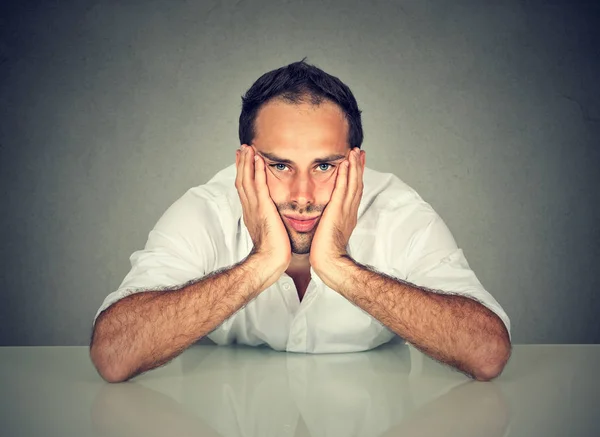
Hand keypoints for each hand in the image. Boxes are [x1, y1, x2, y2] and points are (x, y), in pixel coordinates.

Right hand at [235, 144, 290, 271]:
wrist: (270, 262)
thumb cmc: (273, 252)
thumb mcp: (270, 232)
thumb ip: (270, 222)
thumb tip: (275, 218)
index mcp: (251, 214)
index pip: (245, 189)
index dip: (243, 174)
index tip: (244, 161)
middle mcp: (250, 208)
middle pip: (242, 181)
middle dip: (242, 164)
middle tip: (242, 148)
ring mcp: (255, 208)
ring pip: (247, 180)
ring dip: (247, 163)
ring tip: (247, 147)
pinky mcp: (263, 209)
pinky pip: (259, 186)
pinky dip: (257, 172)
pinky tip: (258, 160)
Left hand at [309, 147, 364, 269]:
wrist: (329, 261)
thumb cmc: (325, 252)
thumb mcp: (329, 233)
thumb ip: (329, 222)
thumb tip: (324, 218)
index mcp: (348, 216)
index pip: (354, 192)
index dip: (356, 177)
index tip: (357, 164)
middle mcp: (349, 210)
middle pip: (357, 184)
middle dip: (358, 168)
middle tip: (360, 152)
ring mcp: (345, 210)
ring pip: (352, 183)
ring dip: (354, 166)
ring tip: (355, 152)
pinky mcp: (338, 210)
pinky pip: (343, 188)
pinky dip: (345, 175)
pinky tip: (345, 163)